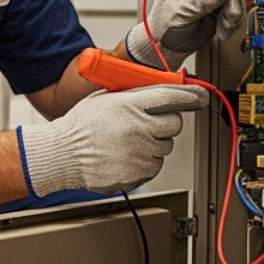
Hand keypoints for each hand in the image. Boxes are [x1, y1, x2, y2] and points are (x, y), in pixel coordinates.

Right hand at [18, 84, 209, 196]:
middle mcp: (139, 128)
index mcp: (131, 105)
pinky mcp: (138, 173)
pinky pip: (154, 166)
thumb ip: (135, 95)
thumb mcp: (106, 99)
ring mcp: (140, 152)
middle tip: (146, 125)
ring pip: (166, 147)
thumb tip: (163, 90)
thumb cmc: (81, 126)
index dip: (191, 96)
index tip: (200, 96)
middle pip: (174, 124)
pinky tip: (125, 156)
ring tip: (128, 143)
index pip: (173, 96)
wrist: (63, 155)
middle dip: (165, 123)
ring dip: (153, 144)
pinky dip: (145, 162)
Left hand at [125, 0, 245, 70]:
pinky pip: (233, 9)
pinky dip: (232, 22)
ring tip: (224, 27)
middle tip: (234, 6)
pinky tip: (223, 31)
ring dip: (232, 13)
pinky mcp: (219, 9)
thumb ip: (199, 1)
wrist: (167, 48)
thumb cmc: (164, 28)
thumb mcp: (179, 13)